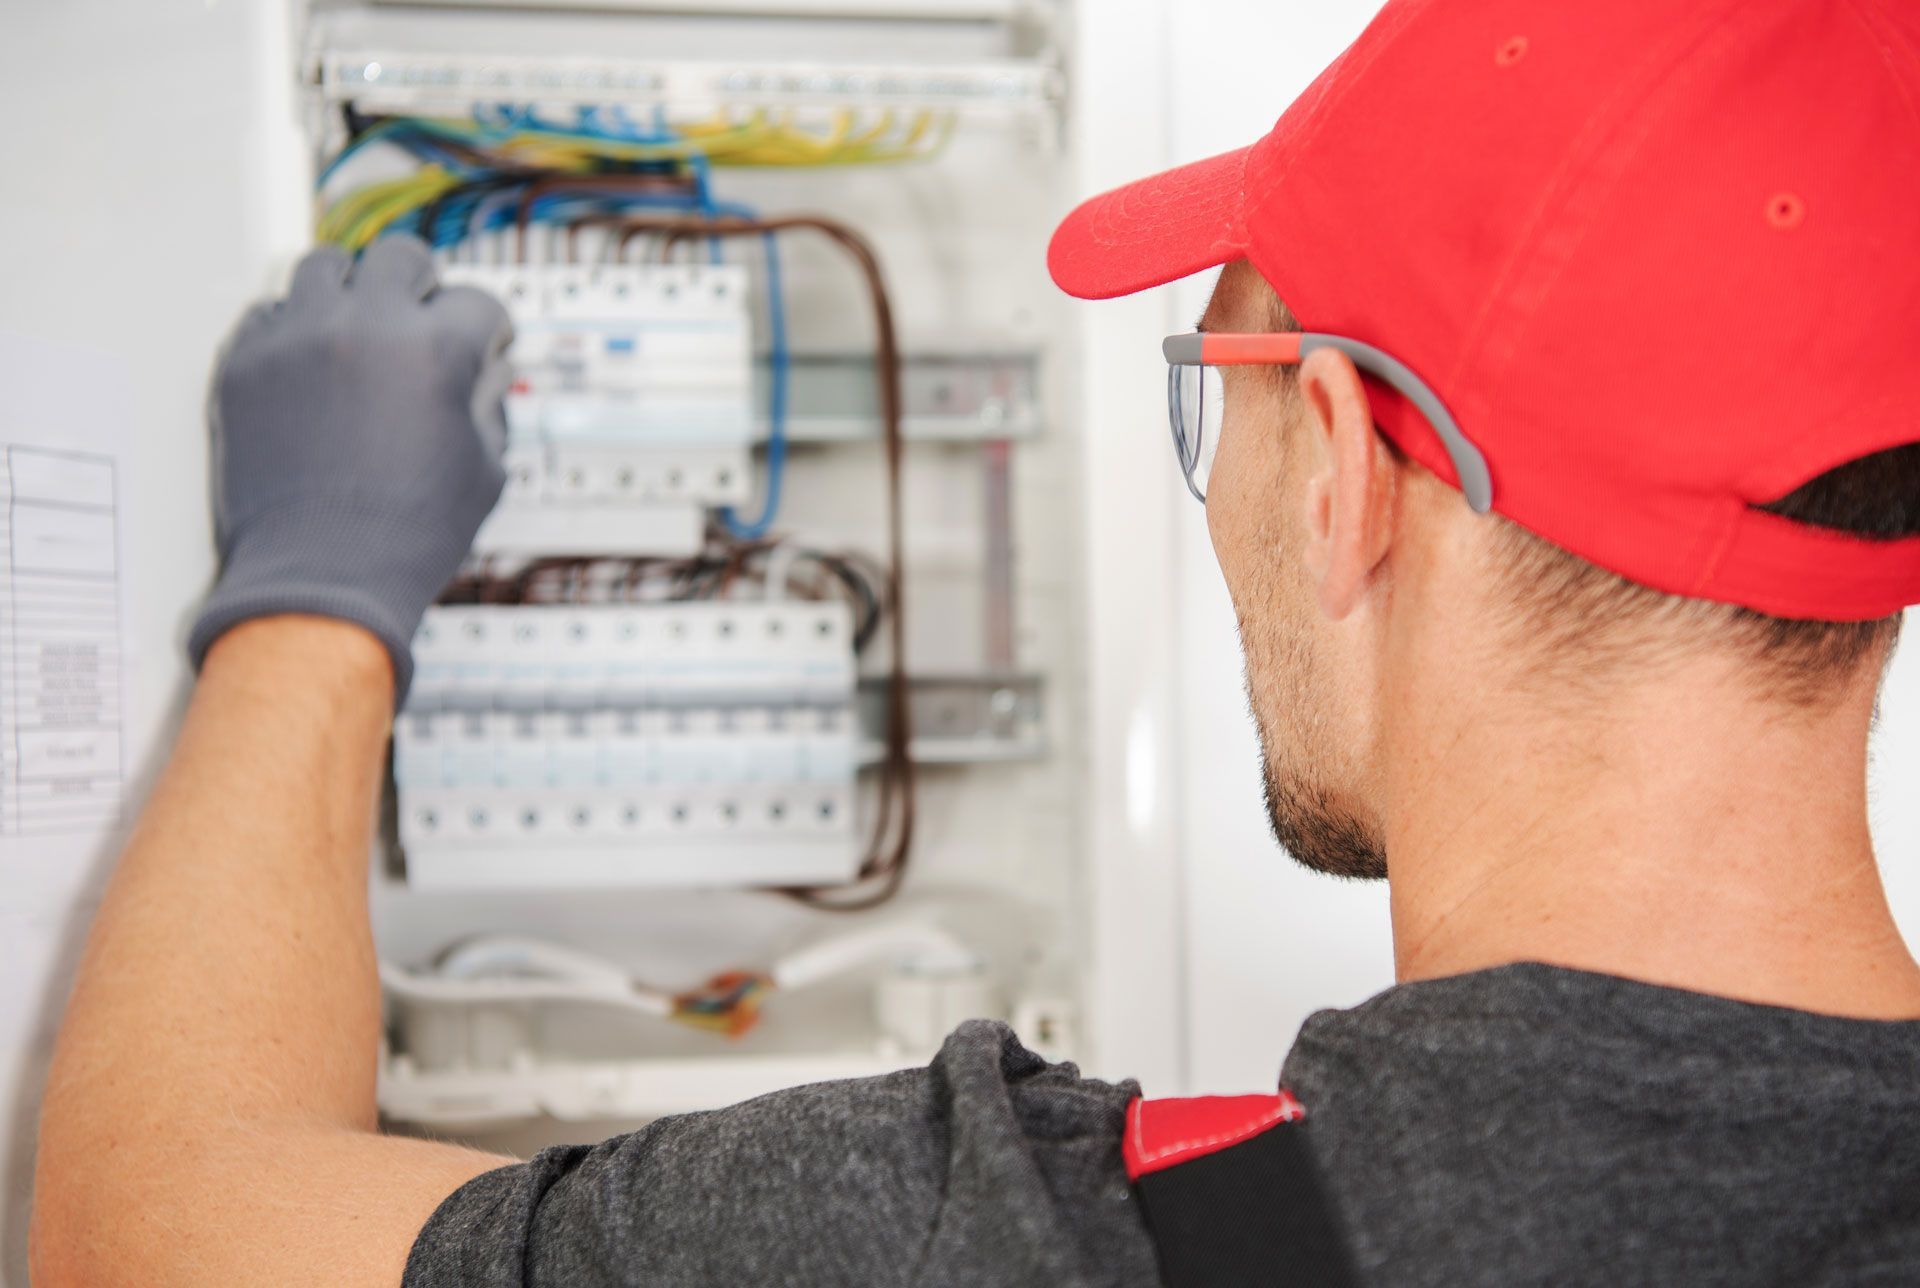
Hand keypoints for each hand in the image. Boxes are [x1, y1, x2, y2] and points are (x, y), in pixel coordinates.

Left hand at [189, 235, 512, 704]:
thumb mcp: (484, 470)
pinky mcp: (244, 363)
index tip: (485, 341)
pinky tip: (312, 360)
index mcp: (435, 351)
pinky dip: (295, 327)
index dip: (490, 328)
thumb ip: (489, 404)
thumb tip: (486, 370)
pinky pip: (269, 311)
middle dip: (422, 284)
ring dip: (352, 290)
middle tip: (423, 315)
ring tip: (358, 326)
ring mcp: (297, 338)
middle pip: (401, 257)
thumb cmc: (407, 535)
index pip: (477, 302)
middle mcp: (365, 328)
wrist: (321, 578)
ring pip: (325, 266)